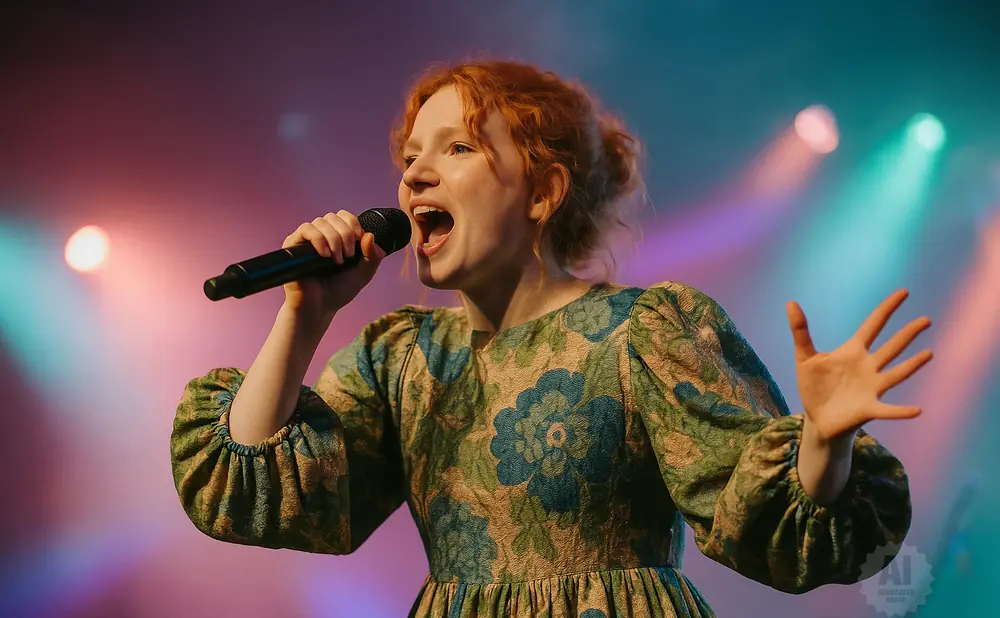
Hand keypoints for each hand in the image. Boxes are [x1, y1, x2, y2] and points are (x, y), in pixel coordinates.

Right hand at [281, 211, 385, 324]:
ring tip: (337, 260)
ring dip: (334, 239)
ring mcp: (307, 240)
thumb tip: (370, 235)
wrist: (320, 307)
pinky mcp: (293, 245)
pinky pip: (306, 229)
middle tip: (348, 256)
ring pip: (321, 222)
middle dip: (346, 234)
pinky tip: (325, 255)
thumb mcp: (364, 273)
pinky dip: (319, 239)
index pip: (344, 216)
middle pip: (333, 217)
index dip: (353, 224)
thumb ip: (373, 256)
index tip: (359, 240)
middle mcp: (321, 235)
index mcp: (337, 236)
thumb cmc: (339, 290)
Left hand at [787, 289, 933, 442]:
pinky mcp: (869, 409)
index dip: (887, 309)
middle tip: (926, 320)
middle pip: (891, 347)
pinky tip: (916, 410)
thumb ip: (800, 331)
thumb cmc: (814, 386)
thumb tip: (791, 302)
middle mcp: (868, 367)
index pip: (873, 325)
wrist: (817, 417)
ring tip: (929, 354)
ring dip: (912, 365)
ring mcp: (871, 387)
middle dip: (907, 334)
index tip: (904, 292)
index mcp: (853, 351)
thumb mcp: (805, 357)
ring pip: (896, 374)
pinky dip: (901, 411)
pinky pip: (888, 410)